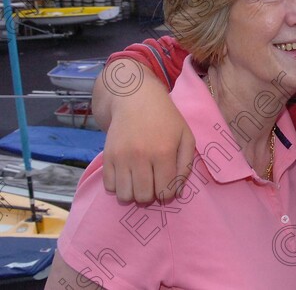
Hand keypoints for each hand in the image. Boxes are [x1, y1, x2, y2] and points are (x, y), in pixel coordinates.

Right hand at [94, 60, 193, 202]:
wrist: (135, 99)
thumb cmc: (166, 118)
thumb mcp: (186, 136)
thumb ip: (186, 165)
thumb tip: (177, 192)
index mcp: (164, 152)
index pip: (165, 192)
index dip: (167, 194)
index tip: (166, 185)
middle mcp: (141, 157)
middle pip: (143, 197)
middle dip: (150, 195)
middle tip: (152, 182)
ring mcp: (122, 157)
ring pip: (124, 196)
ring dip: (133, 193)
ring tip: (139, 181)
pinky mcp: (107, 156)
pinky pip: (109, 186)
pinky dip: (118, 186)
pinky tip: (126, 175)